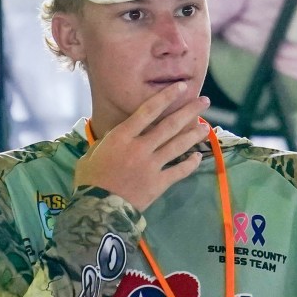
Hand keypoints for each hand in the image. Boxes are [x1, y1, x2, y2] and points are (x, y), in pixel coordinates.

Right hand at [74, 83, 211, 211]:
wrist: (99, 209)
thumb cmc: (89, 180)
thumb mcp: (91, 154)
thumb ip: (105, 143)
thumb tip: (113, 137)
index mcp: (122, 137)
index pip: (148, 111)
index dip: (166, 97)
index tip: (180, 87)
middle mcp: (141, 147)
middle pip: (170, 125)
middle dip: (189, 111)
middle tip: (204, 101)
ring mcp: (152, 165)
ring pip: (178, 146)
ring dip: (194, 135)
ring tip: (206, 126)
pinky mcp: (159, 183)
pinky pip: (179, 171)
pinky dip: (190, 164)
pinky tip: (199, 157)